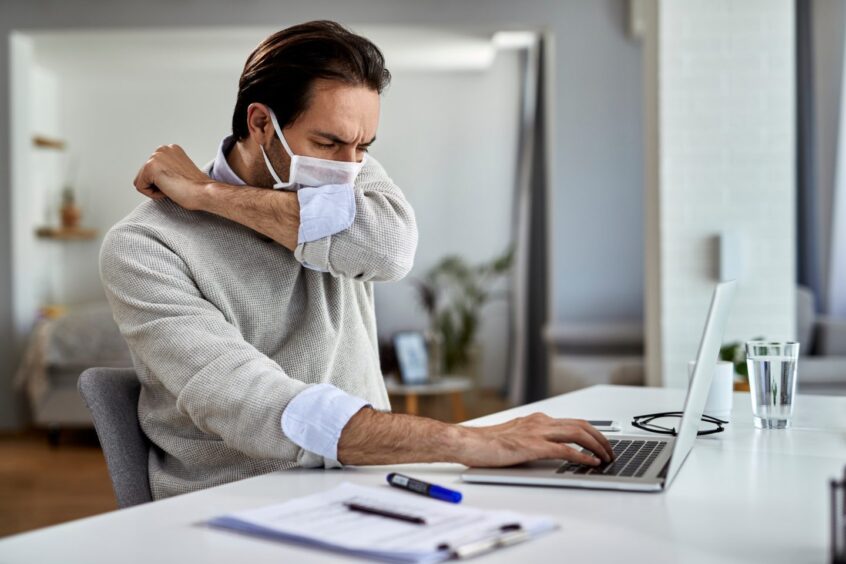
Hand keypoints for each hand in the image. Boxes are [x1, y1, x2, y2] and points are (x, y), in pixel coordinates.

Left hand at [133, 144, 211, 210]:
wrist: (203, 192)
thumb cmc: (197, 188)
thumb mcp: (180, 172)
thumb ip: (168, 169)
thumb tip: (161, 177)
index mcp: (170, 149)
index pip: (153, 170)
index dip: (164, 181)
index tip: (179, 182)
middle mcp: (162, 149)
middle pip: (144, 174)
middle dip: (157, 185)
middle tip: (176, 185)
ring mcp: (155, 156)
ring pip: (141, 181)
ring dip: (155, 189)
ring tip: (173, 187)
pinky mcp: (150, 167)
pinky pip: (140, 187)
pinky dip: (153, 194)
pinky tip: (169, 189)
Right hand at [457, 413, 613, 466]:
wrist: (468, 442)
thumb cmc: (484, 443)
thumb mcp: (514, 438)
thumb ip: (531, 440)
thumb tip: (547, 450)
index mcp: (536, 420)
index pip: (571, 422)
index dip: (591, 432)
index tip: (601, 442)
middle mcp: (540, 422)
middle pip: (581, 425)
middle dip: (600, 438)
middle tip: (610, 451)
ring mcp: (537, 432)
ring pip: (578, 433)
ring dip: (597, 445)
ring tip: (606, 457)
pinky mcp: (533, 446)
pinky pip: (565, 449)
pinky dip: (582, 455)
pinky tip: (591, 463)